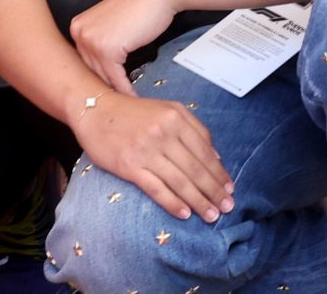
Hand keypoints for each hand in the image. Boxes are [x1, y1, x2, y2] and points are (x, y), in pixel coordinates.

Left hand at [68, 0, 176, 94]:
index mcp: (78, 25)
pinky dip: (125, 89)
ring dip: (116, 91)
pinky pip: (115, 77)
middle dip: (106, 85)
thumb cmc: (142, 7)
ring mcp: (91, 40)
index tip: (108, 91)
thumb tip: (99, 70)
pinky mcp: (107, 50)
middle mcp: (79, 32)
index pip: (84, 60)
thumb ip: (100, 42)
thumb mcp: (112, 24)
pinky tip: (133, 96)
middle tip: (117, 102)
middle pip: (90, 69)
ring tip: (126, 104)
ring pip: (102, 76)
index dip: (97, 77)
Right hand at [75, 91, 233, 222]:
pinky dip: (173, 203)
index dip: (219, 173)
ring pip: (180, 181)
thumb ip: (194, 129)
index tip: (230, 189)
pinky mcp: (130, 166)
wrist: (96, 111)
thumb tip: (216, 157)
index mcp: (176, 117)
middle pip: (195, 168)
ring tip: (211, 215)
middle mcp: (164, 133)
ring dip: (198, 201)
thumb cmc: (135, 113)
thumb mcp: (167, 110)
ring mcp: (146, 150)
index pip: (205, 151)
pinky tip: (185, 214)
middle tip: (227, 208)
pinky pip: (156, 188)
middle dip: (214, 191)